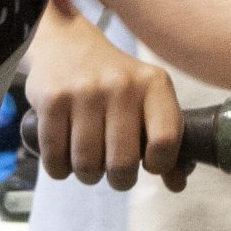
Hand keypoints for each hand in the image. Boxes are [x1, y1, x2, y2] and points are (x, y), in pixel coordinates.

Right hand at [25, 0, 188, 191]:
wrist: (69, 46)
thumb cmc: (116, 85)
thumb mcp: (149, 99)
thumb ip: (167, 142)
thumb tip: (177, 185)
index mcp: (155, 83)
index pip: (166, 141)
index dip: (158, 164)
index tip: (148, 162)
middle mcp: (121, 84)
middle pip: (122, 163)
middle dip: (119, 180)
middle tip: (114, 169)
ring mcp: (85, 91)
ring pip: (86, 165)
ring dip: (87, 174)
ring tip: (89, 159)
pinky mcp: (52, 100)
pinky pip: (55, 159)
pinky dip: (59, 168)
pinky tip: (65, 154)